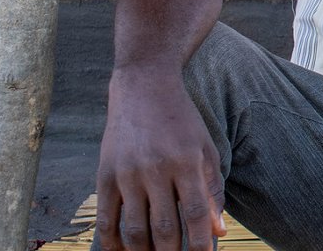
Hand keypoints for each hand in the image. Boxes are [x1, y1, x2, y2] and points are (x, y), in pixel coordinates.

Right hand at [96, 71, 225, 250]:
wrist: (143, 88)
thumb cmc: (181, 120)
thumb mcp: (205, 148)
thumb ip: (212, 190)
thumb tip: (218, 231)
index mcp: (186, 161)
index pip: (195, 214)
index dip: (201, 243)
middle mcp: (156, 168)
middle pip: (164, 227)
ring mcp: (127, 173)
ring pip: (134, 230)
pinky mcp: (104, 175)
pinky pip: (106, 219)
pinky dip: (113, 243)